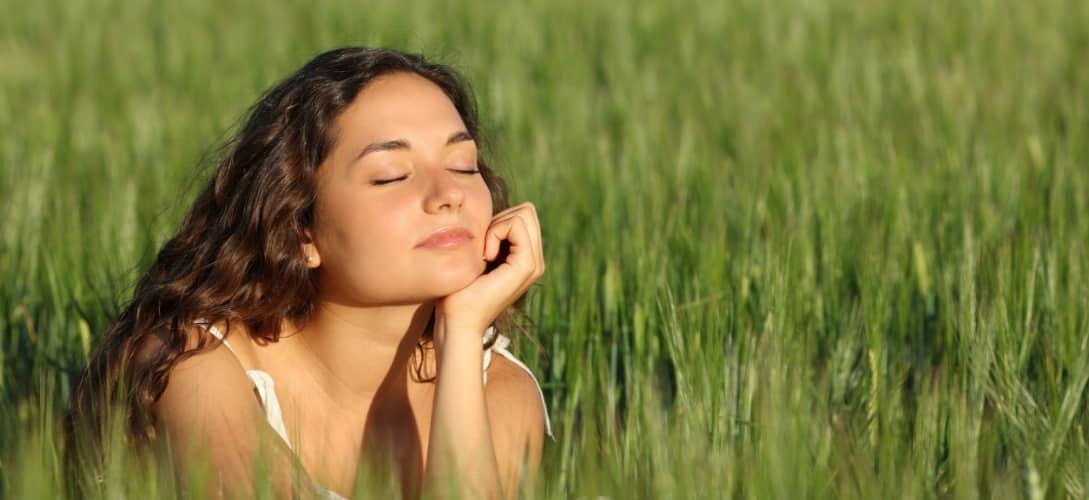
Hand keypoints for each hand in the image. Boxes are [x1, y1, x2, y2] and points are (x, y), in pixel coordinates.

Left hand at [435, 202, 544, 343]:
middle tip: (483, 247)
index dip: (498, 220)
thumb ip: (489, 236)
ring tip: (484, 254)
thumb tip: (489, 213)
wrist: (457, 321)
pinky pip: (516, 225)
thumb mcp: (475, 255)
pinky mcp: (526, 265)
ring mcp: (534, 264)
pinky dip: (495, 232)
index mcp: (526, 258)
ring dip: (496, 226)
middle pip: (527, 211)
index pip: (523, 214)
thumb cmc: (458, 291)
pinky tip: (485, 257)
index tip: (481, 247)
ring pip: (524, 214)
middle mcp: (536, 261)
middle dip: (500, 219)